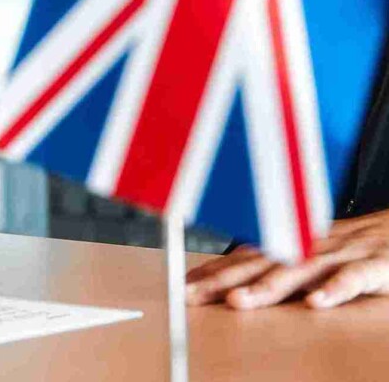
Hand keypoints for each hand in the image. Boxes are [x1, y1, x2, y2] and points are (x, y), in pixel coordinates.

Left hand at [185, 209, 388, 308]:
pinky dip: (334, 290)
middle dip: (222, 281)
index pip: (242, 260)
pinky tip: (316, 304)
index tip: (181, 287)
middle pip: (258, 265)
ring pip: (297, 271)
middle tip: (192, 295)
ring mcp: (337, 256)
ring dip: (266, 287)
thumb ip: (274, 266)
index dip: (211, 273)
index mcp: (289, 247)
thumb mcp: (308, 253)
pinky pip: (351, 278)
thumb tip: (230, 280)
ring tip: (239, 301)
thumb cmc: (350, 246)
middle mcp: (306, 249)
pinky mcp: (371, 266)